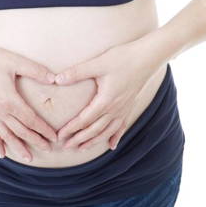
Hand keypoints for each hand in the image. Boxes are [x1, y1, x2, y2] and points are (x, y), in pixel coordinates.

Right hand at [0, 44, 56, 161]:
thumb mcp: (14, 61)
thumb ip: (35, 70)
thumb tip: (54, 78)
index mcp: (10, 101)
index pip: (31, 120)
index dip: (44, 130)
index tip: (54, 137)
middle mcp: (0, 112)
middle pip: (21, 131)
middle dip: (36, 141)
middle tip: (49, 150)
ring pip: (7, 136)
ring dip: (18, 148)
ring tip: (29, 158)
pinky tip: (1, 153)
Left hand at [54, 32, 168, 150]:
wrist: (148, 57)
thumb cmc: (123, 58)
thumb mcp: (98, 63)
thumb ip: (77, 72)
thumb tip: (57, 79)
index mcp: (105, 101)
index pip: (83, 120)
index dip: (70, 129)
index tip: (59, 137)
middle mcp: (114, 110)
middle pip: (93, 130)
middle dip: (78, 139)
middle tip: (65, 147)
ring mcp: (123, 110)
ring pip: (106, 132)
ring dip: (93, 141)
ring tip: (82, 148)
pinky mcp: (129, 107)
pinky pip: (121, 127)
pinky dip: (115, 137)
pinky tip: (112, 146)